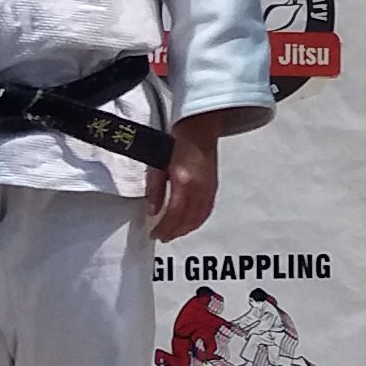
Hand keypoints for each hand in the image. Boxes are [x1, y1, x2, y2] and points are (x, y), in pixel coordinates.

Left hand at [152, 119, 221, 241]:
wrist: (200, 128)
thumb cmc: (180, 140)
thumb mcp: (158, 164)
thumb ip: (155, 189)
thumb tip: (153, 210)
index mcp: (183, 181)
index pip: (174, 214)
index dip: (164, 228)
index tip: (155, 234)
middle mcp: (198, 187)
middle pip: (187, 220)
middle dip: (174, 232)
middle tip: (162, 237)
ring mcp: (208, 188)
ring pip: (199, 218)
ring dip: (186, 229)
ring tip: (174, 233)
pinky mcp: (213, 187)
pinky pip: (206, 211)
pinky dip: (197, 221)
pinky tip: (189, 223)